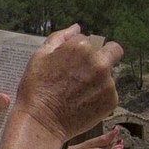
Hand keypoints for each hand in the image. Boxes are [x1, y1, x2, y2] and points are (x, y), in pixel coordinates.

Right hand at [0, 24, 122, 148]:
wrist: (41, 121)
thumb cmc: (36, 88)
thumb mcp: (39, 57)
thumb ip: (59, 37)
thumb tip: (76, 27)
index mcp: (81, 48)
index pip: (87, 40)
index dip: (77, 50)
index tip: (68, 62)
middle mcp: (99, 62)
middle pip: (113, 51)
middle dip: (104, 55)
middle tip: (86, 71)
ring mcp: (108, 82)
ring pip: (109, 74)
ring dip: (98, 78)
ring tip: (76, 92)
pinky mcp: (112, 100)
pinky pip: (108, 92)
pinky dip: (98, 96)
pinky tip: (81, 102)